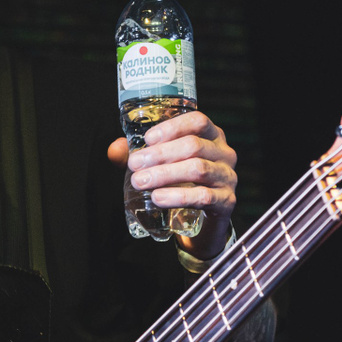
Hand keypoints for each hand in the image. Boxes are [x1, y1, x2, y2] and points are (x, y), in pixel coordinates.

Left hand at [107, 110, 239, 262]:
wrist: (204, 220)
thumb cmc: (183, 183)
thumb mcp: (162, 165)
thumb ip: (139, 155)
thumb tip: (114, 150)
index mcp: (211, 136)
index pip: (198, 121)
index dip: (172, 127)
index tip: (148, 139)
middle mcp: (224, 153)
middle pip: (193, 146)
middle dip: (160, 155)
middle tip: (135, 165)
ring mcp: (228, 177)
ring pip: (198, 169)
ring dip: (165, 175)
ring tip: (140, 182)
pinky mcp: (227, 201)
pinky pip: (203, 196)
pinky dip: (178, 196)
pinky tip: (158, 198)